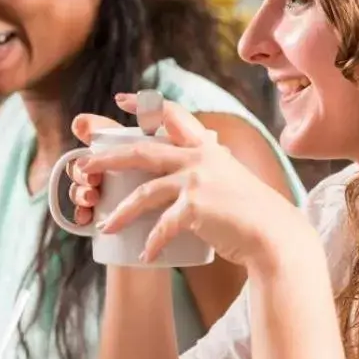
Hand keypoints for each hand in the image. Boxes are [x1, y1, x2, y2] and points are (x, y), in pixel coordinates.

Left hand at [72, 95, 307, 269]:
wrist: (275, 235)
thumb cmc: (253, 212)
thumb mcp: (232, 177)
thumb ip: (212, 166)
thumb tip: (202, 158)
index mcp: (206, 149)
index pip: (172, 116)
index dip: (145, 105)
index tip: (121, 100)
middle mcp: (199, 159)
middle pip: (142, 151)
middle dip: (108, 158)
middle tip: (83, 166)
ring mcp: (196, 181)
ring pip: (144, 192)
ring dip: (121, 212)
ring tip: (104, 225)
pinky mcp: (195, 207)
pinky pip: (162, 226)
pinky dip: (152, 244)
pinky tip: (144, 258)